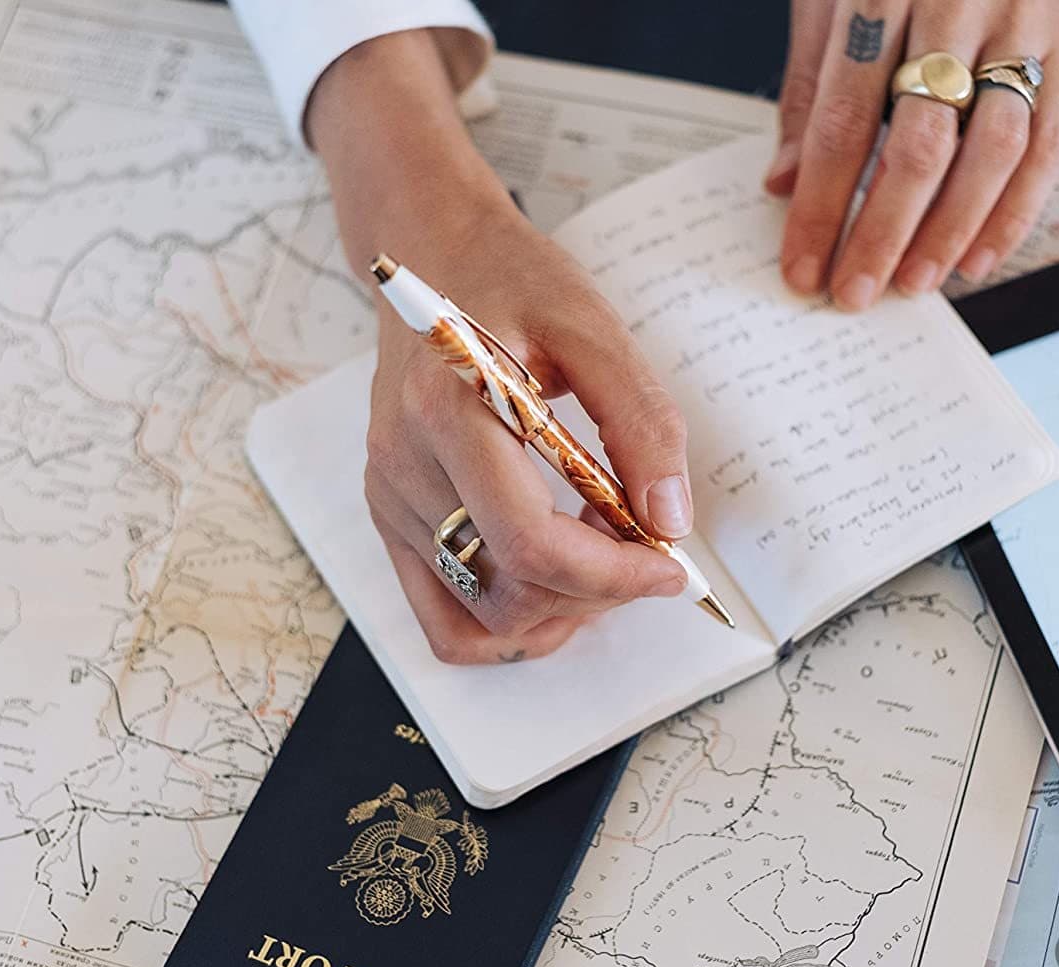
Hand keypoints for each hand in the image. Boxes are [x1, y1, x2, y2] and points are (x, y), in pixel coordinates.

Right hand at [309, 33, 692, 663]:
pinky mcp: (388, 515)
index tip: (670, 566)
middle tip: (641, 546)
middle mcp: (403, 465)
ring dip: (558, 609)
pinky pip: (443, 619)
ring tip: (597, 552)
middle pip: (509, 592)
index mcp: (449, 410)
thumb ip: (641, 422)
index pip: (530, 544)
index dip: (613, 575)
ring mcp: (389, 498)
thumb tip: (668, 521)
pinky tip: (551, 584)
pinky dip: (508, 623)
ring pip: (482, 618)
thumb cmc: (514, 280)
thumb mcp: (594, 329)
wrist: (432, 252)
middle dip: (596, 592)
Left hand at [766, 0, 1058, 307]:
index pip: (843, 121)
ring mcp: (1024, 20)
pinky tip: (981, 253)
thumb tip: (786, 183)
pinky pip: (1051, 139)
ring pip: (991, 149)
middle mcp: (956, 4)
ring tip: (915, 284)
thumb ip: (809, 84)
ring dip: (951, 230)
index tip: (801, 264)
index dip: (821, 206)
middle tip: (854, 292)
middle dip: (881, 233)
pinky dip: (1018, 208)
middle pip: (917, 145)